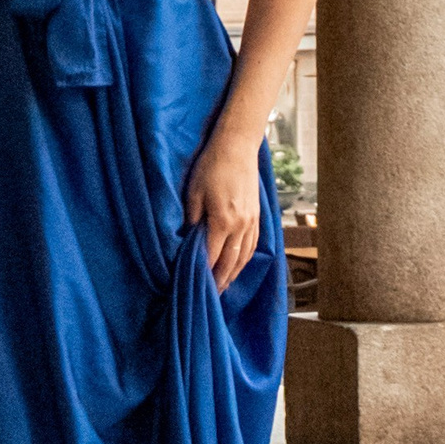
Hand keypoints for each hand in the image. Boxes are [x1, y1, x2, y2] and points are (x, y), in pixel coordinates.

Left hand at [184, 128, 262, 292]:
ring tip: (224, 286)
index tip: (196, 287)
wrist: (238, 147)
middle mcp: (241, 225)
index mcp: (222, 221)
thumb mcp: (194, 192)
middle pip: (230, 262)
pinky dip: (245, 259)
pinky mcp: (257, 216)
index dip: (204, 273)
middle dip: (220, 280)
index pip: (212, 256)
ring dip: (234, 273)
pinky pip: (252, 245)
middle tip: (210, 296)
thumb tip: (188, 241)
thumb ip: (192, 219)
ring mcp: (252, 221)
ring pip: (244, 256)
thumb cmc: (211, 166)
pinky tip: (238, 265)